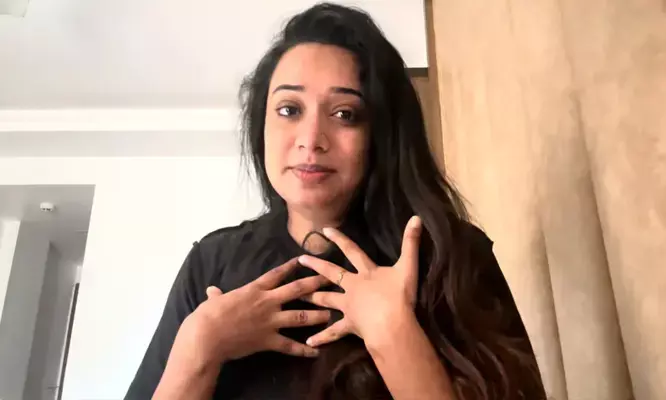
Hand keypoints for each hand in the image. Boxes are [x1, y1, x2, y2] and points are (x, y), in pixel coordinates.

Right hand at [169, 258, 330, 368]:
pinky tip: (316, 352)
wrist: (207, 336)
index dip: (291, 266)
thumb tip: (211, 290)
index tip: (303, 259)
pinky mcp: (269, 340)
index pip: (277, 274)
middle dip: (315, 283)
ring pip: (300, 316)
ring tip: (331, 314)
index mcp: (254, 289)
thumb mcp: (213, 301)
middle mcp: (267, 302)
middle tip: (330, 279)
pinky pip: (290, 345)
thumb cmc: (207, 316)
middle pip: (297, 289)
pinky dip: (304, 350)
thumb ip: (217, 295)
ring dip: (317, 315)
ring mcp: (270, 321)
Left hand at [297, 216, 421, 348]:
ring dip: (312, 297)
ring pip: (326, 300)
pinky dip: (322, 337)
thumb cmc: (399, 296)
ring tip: (297, 296)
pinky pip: (333, 332)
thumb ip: (411, 243)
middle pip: (331, 273)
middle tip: (300, 260)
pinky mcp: (349, 325)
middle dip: (316, 266)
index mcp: (366, 273)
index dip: (340, 239)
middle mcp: (353, 287)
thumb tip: (416, 218)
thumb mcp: (409, 266)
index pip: (351, 251)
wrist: (391, 324)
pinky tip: (309, 341)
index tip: (324, 230)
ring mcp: (348, 306)